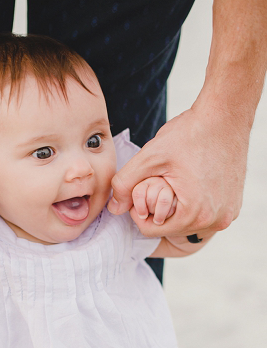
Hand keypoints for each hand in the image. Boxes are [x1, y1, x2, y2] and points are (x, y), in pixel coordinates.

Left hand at [108, 105, 247, 236]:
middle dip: (157, 211)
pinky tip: (189, 184)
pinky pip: (205, 215)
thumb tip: (113, 209)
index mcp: (194, 214)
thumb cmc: (187, 134)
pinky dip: (193, 205)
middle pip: (170, 229)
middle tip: (156, 184)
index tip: (138, 191)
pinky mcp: (235, 205)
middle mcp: (216, 220)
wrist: (225, 116)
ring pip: (187, 224)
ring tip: (173, 183)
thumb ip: (124, 184)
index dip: (138, 213)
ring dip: (174, 209)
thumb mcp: (148, 158)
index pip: (151, 230)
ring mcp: (228, 213)